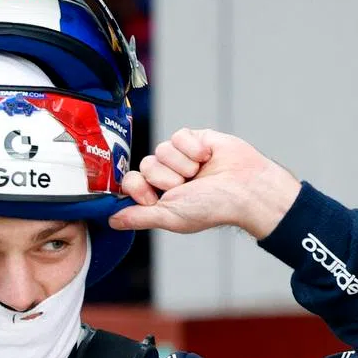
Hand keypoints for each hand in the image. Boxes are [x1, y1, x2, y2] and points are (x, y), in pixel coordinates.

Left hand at [108, 128, 301, 239]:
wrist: (246, 188)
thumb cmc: (212, 207)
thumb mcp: (170, 217)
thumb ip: (139, 217)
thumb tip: (112, 221)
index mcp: (159, 196)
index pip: (130, 182)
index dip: (140, 188)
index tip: (159, 198)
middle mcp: (167, 176)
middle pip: (145, 165)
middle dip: (167, 177)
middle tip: (189, 185)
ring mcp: (180, 158)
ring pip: (161, 149)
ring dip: (182, 164)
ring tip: (202, 172)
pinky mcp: (194, 140)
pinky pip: (178, 136)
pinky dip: (193, 148)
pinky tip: (208, 157)